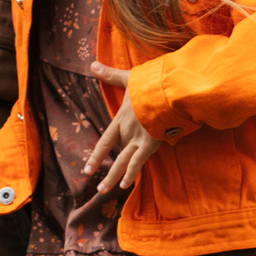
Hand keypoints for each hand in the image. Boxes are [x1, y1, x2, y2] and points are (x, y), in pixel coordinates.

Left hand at [85, 63, 160, 197]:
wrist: (167, 90)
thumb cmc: (150, 83)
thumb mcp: (128, 78)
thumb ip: (110, 74)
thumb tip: (92, 64)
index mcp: (121, 119)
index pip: (105, 141)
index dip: (96, 155)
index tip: (87, 168)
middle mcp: (127, 132)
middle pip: (113, 155)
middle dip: (106, 172)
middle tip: (97, 188)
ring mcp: (139, 139)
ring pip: (123, 163)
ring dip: (113, 178)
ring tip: (104, 191)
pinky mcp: (151, 143)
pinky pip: (138, 162)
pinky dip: (132, 174)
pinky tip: (126, 185)